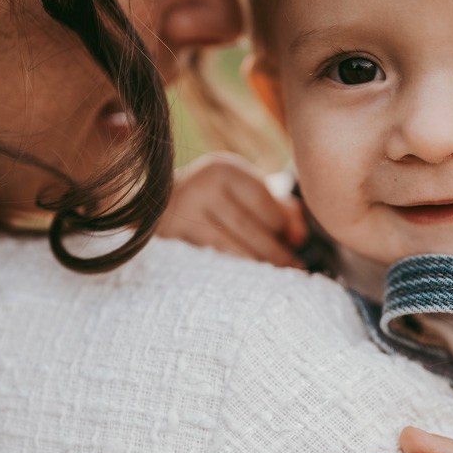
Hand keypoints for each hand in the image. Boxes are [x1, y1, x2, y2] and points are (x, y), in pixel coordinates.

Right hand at [157, 153, 307, 266]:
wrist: (154, 202)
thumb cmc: (213, 198)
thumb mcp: (242, 190)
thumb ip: (277, 206)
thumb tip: (299, 237)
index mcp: (224, 169)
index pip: (263, 202)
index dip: (283, 227)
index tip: (296, 244)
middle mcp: (201, 186)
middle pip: (247, 228)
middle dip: (275, 253)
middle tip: (295, 270)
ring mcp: (181, 214)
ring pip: (228, 249)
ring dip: (256, 268)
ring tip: (276, 281)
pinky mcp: (170, 239)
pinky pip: (209, 261)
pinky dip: (231, 274)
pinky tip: (246, 283)